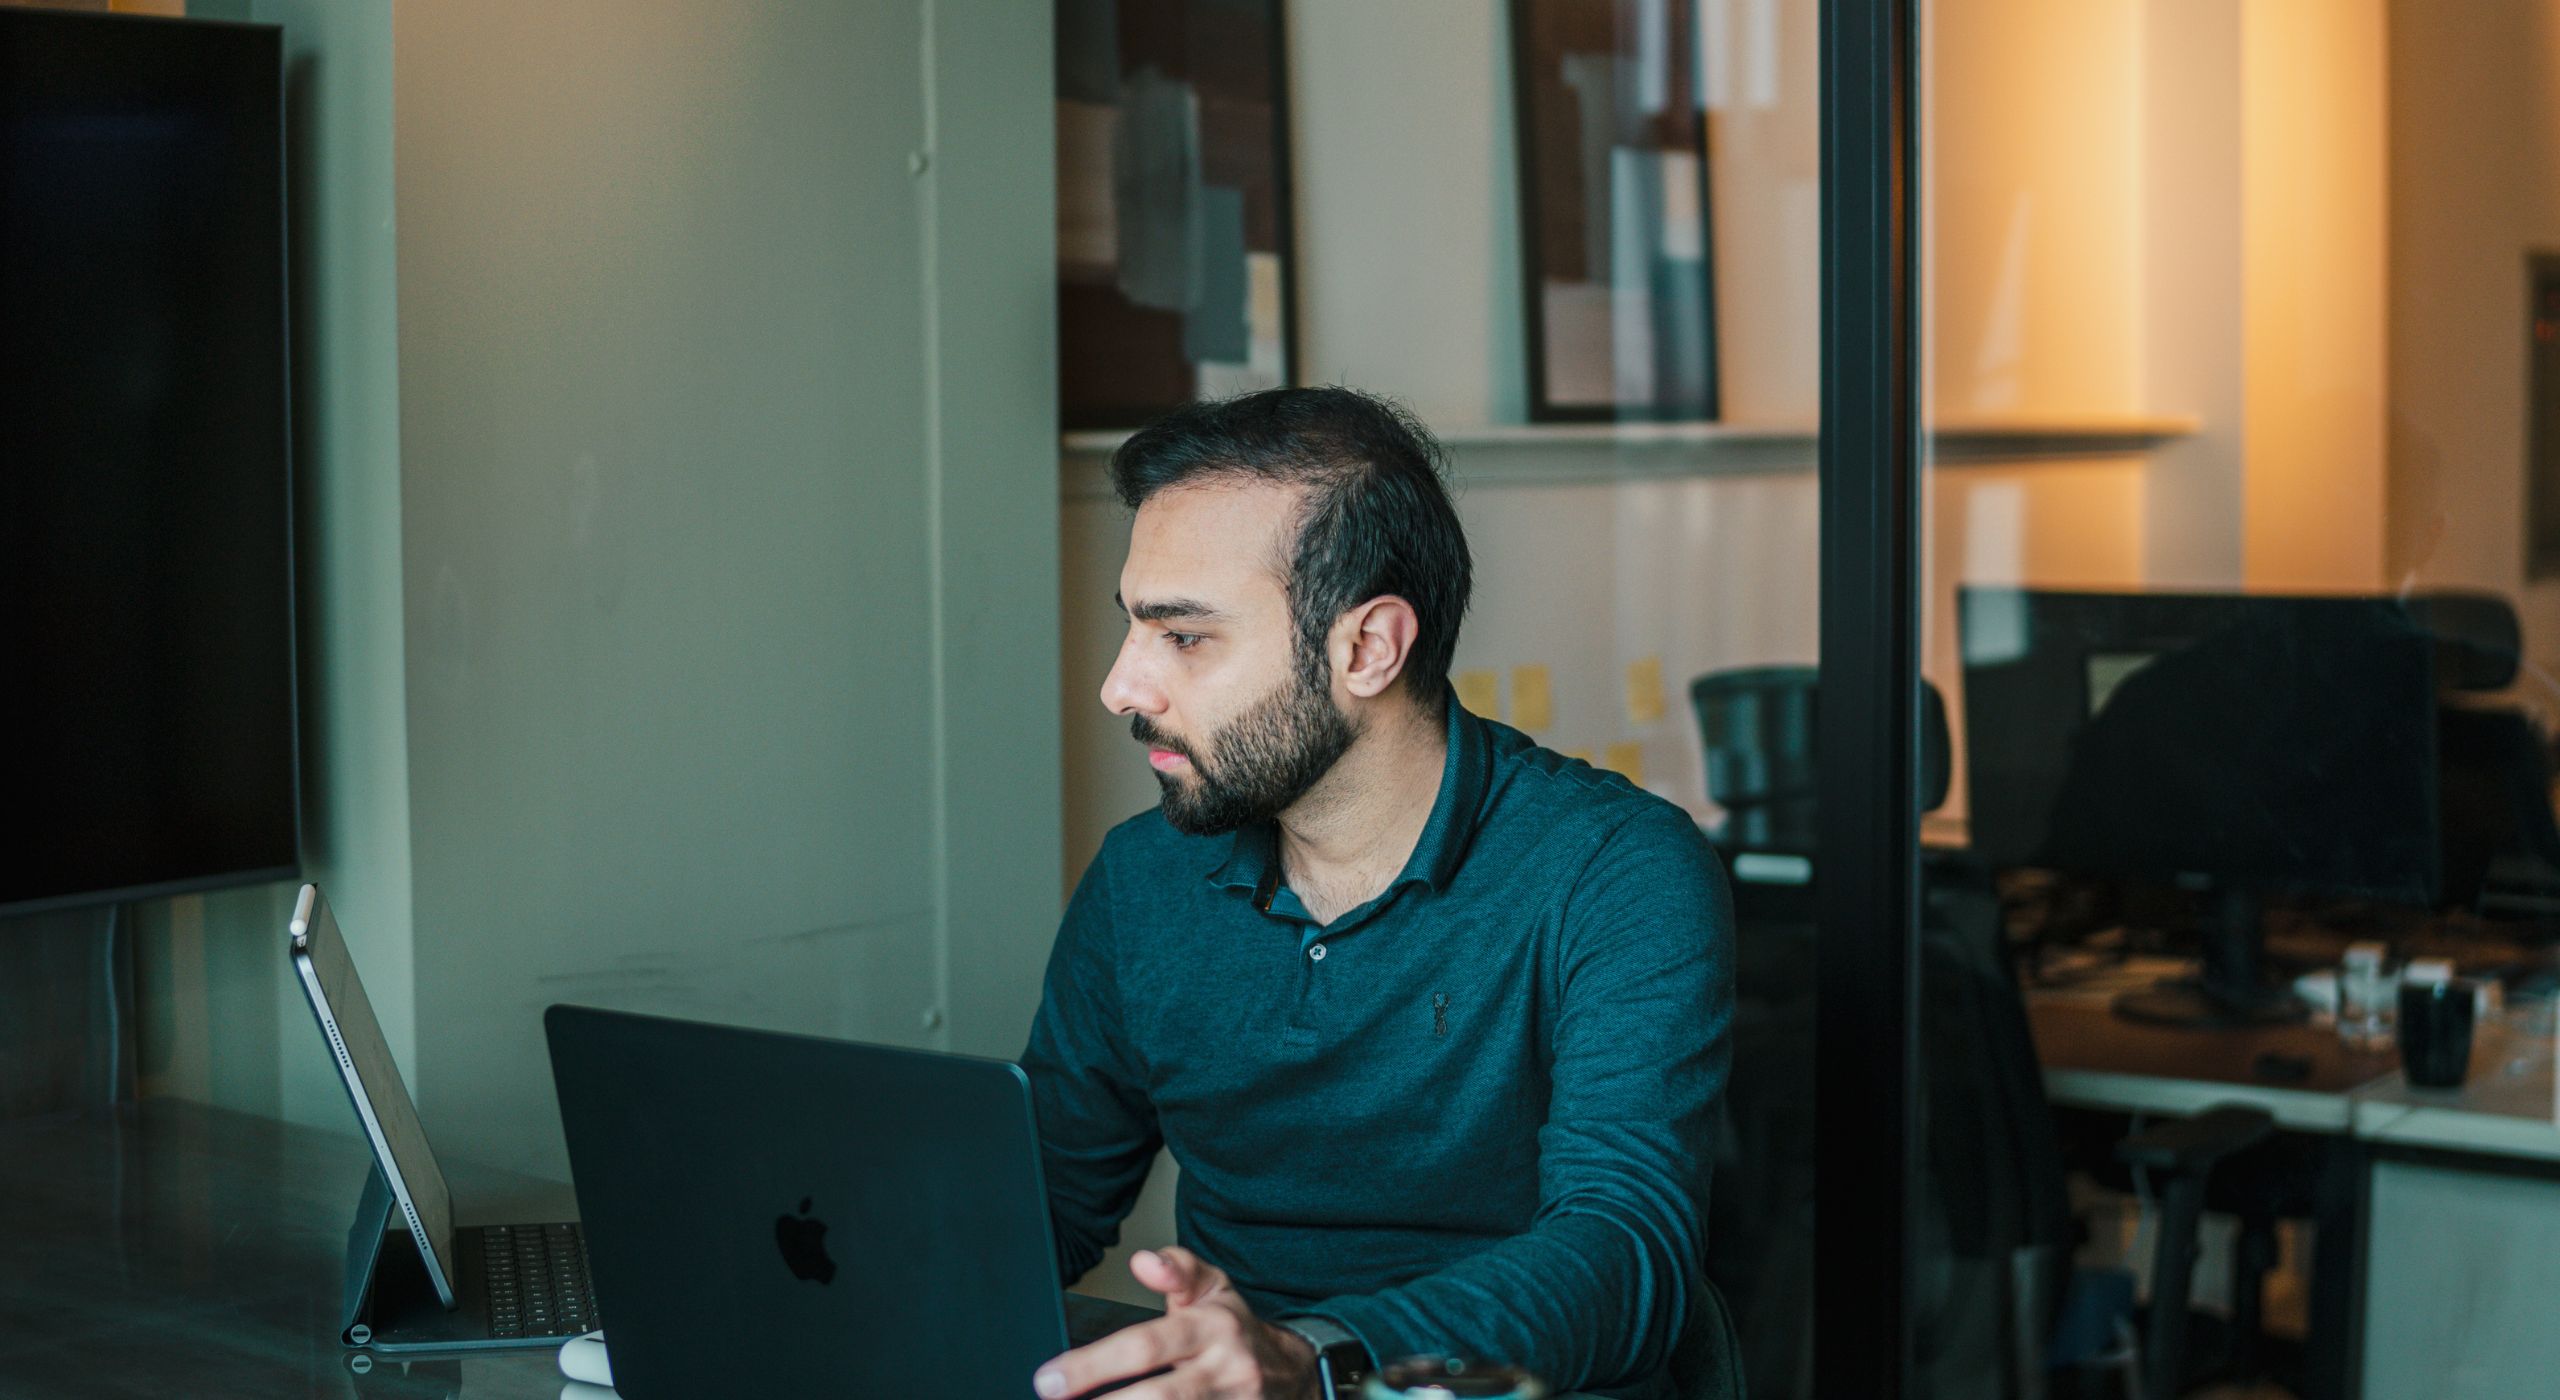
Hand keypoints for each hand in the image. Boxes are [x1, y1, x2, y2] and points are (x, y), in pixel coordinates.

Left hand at [1033, 1246, 1322, 1399]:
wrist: (1294, 1373)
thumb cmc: (1236, 1329)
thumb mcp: (1214, 1287)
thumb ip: (1178, 1269)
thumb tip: (1142, 1261)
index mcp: (1213, 1327)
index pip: (1146, 1345)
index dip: (1093, 1365)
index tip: (1049, 1379)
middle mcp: (1224, 1370)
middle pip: (1158, 1397)